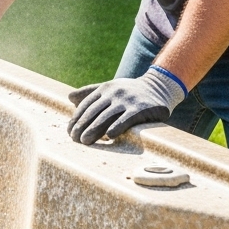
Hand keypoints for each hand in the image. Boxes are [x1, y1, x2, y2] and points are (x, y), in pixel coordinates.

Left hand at [67, 68, 185, 143]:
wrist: (159, 87)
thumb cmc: (130, 92)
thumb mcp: (111, 88)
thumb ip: (91, 93)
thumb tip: (69, 97)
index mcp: (105, 88)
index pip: (86, 105)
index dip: (76, 118)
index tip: (69, 131)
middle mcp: (114, 93)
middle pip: (94, 111)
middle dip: (82, 126)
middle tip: (74, 139)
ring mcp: (127, 100)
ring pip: (106, 116)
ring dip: (94, 129)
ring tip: (85, 141)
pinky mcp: (141, 108)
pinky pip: (126, 119)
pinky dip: (117, 127)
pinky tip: (108, 137)